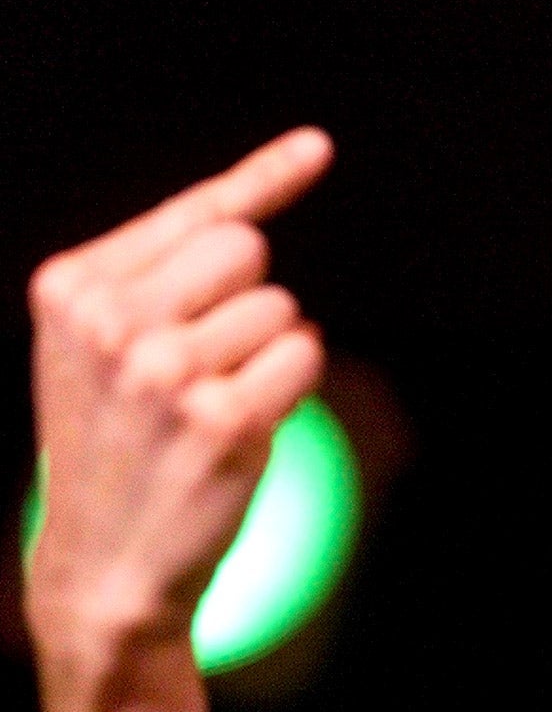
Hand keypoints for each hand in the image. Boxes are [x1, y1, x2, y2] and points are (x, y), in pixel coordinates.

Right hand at [26, 129, 333, 663]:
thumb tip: (258, 216)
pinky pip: (303, 357)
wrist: (101, 565)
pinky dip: (289, 388)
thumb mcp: (99, 348)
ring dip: (265, 354)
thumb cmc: (118, 443)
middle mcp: (110, 319)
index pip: (195, 212)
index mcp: (72, 287)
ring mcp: (164, 370)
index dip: (265, 178)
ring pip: (282, 310)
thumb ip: (160, 277)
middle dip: (247, 299)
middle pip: (248, 250)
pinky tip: (239, 427)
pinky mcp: (220, 417)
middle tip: (203, 365)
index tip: (320, 146)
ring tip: (208, 407)